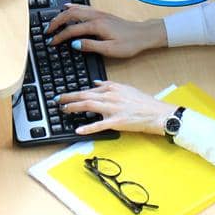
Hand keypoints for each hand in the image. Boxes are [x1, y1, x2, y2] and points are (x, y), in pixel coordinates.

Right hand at [47, 4, 166, 58]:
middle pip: (70, 15)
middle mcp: (96, 17)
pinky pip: (83, 7)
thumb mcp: (110, 49)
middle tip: (47, 30)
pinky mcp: (102, 14)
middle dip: (56, 22)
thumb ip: (90, 46)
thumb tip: (74, 44)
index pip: (72, 30)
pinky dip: (72, 7)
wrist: (144, 34)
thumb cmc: (129, 43)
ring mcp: (99, 14)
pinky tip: (67, 7)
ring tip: (53, 21)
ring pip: (76, 9)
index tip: (52, 42)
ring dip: (62, 14)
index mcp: (96, 26)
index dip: (59, 37)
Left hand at [57, 81, 176, 135]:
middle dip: (68, 98)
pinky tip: (78, 130)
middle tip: (57, 100)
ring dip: (73, 108)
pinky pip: (99, 125)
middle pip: (85, 95)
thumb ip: (109, 85)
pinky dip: (87, 127)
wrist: (157, 113)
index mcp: (113, 88)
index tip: (64, 95)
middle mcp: (111, 96)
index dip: (74, 92)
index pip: (89, 89)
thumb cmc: (143, 102)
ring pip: (89, 106)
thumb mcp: (126, 88)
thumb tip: (95, 84)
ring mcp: (113, 109)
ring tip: (64, 110)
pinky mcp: (117, 122)